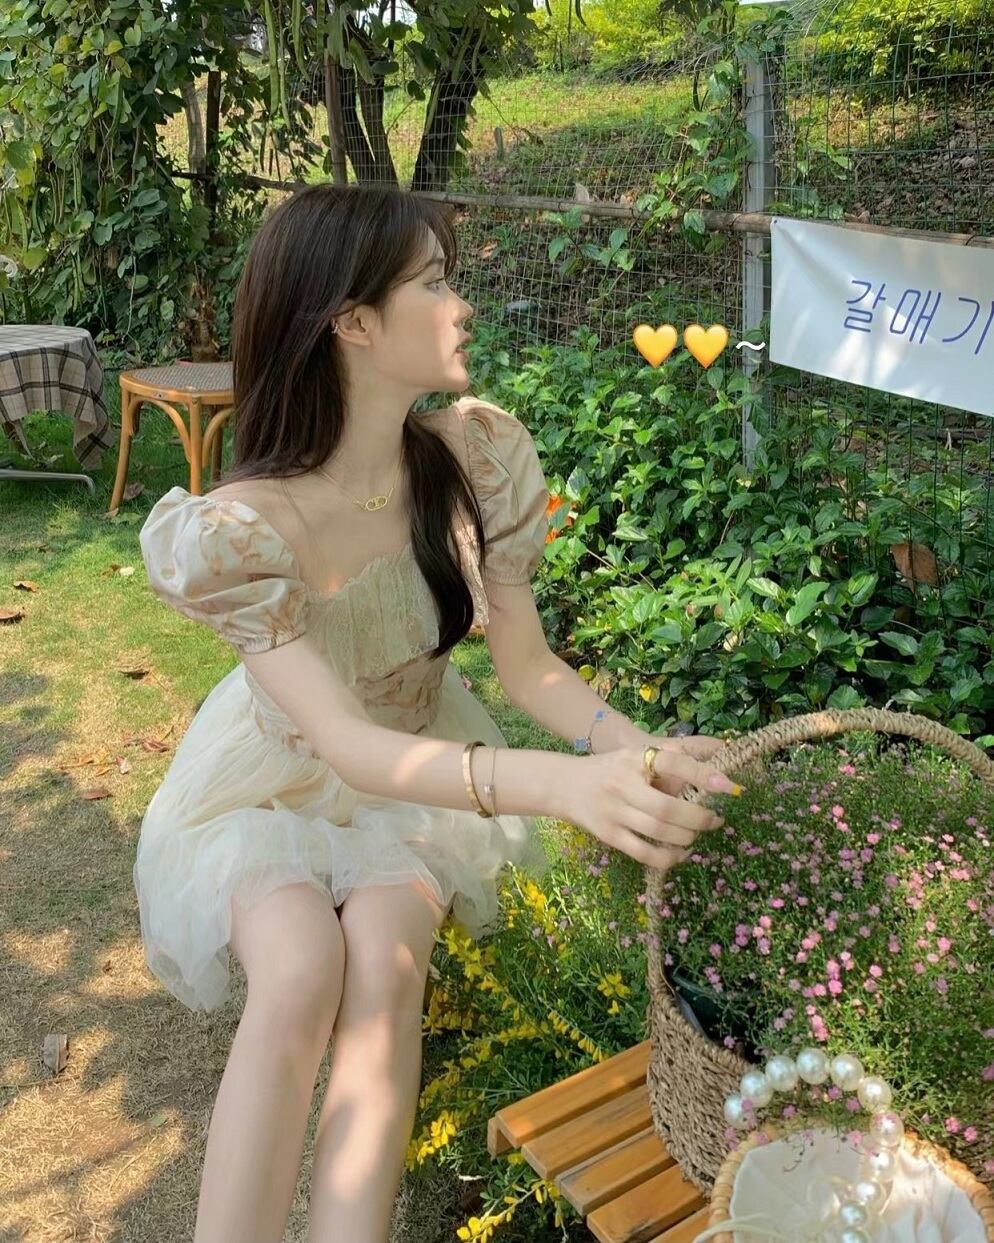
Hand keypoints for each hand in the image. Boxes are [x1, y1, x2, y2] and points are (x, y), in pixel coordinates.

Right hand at [560, 741, 739, 871]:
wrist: (563, 785)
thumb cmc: (609, 769)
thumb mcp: (633, 755)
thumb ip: (666, 759)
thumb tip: (713, 769)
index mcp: (633, 758)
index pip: (672, 762)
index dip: (702, 774)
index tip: (728, 786)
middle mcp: (622, 784)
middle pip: (668, 808)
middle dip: (699, 818)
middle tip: (715, 820)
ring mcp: (613, 812)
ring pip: (659, 832)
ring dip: (687, 837)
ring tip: (697, 835)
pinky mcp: (608, 835)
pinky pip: (644, 853)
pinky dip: (668, 858)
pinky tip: (680, 853)